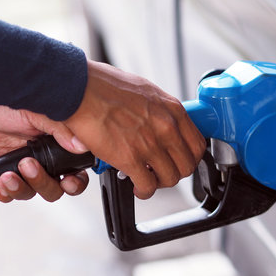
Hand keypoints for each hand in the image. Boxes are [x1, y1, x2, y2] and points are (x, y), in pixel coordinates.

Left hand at [0, 94, 88, 201]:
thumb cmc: (1, 100)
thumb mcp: (38, 110)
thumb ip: (61, 128)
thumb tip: (80, 145)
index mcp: (57, 142)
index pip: (75, 169)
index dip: (76, 180)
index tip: (68, 179)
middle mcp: (42, 158)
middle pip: (57, 188)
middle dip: (47, 185)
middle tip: (32, 168)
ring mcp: (22, 168)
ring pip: (34, 193)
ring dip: (25, 187)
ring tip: (12, 171)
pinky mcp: (1, 174)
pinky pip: (9, 194)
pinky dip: (7, 192)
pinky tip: (2, 179)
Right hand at [64, 61, 205, 198]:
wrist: (78, 89)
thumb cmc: (102, 85)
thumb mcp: (144, 90)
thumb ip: (157, 110)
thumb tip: (158, 122)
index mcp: (171, 109)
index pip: (197, 144)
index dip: (189, 157)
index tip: (179, 160)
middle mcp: (166, 127)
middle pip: (187, 165)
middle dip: (175, 172)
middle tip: (162, 172)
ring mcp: (150, 144)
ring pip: (170, 178)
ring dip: (159, 183)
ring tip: (148, 180)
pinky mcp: (130, 158)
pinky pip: (148, 185)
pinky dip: (144, 190)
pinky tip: (137, 186)